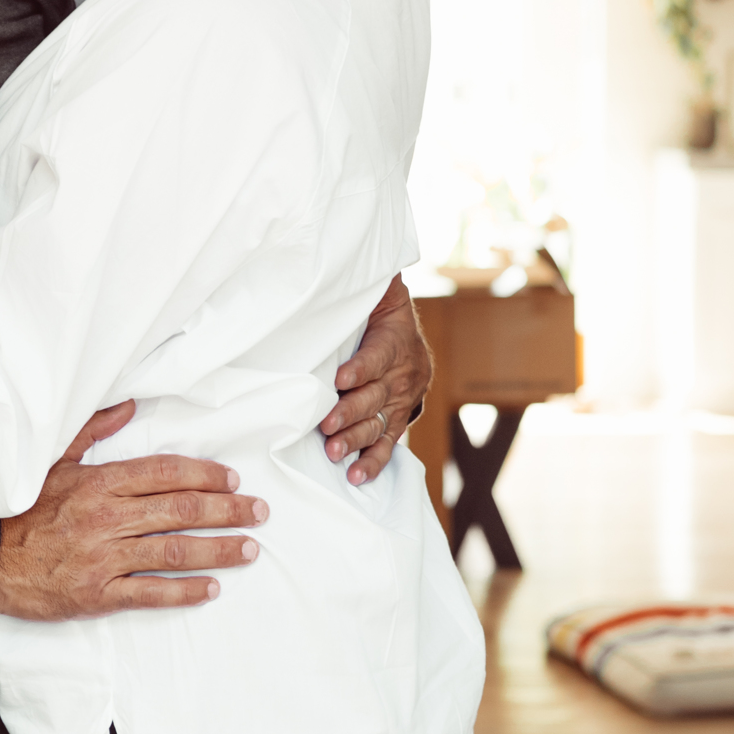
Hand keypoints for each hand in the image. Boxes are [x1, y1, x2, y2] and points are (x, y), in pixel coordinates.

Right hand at [0, 402, 269, 618]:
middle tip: (259, 511)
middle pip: (182, 511)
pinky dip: (185, 591)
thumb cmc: (20, 510)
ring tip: (250, 549)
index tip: (233, 479)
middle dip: (228, 510)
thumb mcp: (52, 461)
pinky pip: (150, 593)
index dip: (205, 475)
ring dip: (219, 550)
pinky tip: (212, 588)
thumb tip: (129, 407)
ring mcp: (103, 558)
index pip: (166, 473)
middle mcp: (106, 518)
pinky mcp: (96, 594)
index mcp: (99, 482)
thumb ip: (92, 431)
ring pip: (175, 551)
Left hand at [318, 274, 431, 484]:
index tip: (341, 378)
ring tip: (334, 452)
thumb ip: (360, 282)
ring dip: (356, 438)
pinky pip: (388, 443)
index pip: (378, 355)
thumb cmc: (376, 309)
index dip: (361, 368)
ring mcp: (402, 400)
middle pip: (376, 396)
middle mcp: (403, 373)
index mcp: (395, 340)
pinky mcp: (399, 419)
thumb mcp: (375, 292)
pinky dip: (373, 460)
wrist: (405, 330)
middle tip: (327, 424)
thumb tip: (339, 258)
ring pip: (379, 422)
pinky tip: (356, 475)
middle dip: (350, 411)